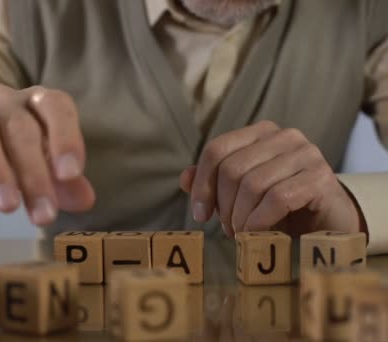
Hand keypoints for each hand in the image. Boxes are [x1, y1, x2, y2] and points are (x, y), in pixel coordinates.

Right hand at [0, 84, 95, 224]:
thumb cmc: (8, 150)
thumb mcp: (40, 162)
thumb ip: (63, 182)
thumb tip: (85, 201)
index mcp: (34, 102)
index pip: (55, 106)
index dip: (66, 137)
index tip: (70, 175)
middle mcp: (2, 100)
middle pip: (20, 129)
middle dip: (34, 174)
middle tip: (43, 215)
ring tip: (8, 207)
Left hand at [180, 121, 365, 236]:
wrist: (329, 221)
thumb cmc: (281, 206)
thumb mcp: (242, 194)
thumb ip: (213, 183)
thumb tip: (184, 178)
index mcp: (260, 133)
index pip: (216, 149)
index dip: (202, 184)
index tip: (199, 214)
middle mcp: (284, 136)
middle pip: (232, 169)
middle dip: (224, 205)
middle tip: (227, 229)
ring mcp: (305, 153)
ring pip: (252, 184)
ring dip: (240, 217)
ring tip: (241, 234)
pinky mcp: (321, 177)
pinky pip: (277, 198)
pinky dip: (259, 221)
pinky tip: (256, 233)